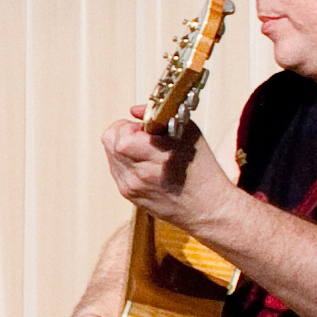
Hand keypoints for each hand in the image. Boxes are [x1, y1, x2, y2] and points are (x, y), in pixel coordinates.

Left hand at [100, 106, 218, 224]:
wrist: (206, 206)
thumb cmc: (201, 168)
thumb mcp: (188, 133)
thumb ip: (158, 116)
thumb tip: (134, 110)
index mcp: (157, 156)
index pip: (121, 135)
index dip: (132, 126)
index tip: (146, 128)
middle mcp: (140, 173)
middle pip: (110, 143)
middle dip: (123, 133)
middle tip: (142, 136)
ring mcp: (132, 186)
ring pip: (111, 156)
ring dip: (123, 148)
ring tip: (145, 150)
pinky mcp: (128, 195)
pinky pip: (116, 170)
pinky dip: (126, 162)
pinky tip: (144, 164)